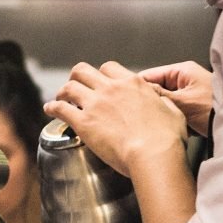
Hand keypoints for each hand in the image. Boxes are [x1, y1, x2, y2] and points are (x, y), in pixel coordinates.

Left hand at [46, 61, 187, 177]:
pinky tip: (49, 110)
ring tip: (59, 98)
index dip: (102, 75)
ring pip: (69, 86)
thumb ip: (162, 102)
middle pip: (84, 70)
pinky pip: (60, 108)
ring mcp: (95, 104)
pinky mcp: (84, 122)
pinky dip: (52, 107)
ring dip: (63, 91)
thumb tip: (161, 102)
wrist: (153, 154)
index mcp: (132, 84)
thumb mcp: (173, 111)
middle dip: (77, 77)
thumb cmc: (167, 138)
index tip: (101, 82)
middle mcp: (111, 89)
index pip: (110, 68)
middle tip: (76, 85)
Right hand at [140, 61, 214, 137]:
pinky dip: (174, 119)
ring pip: (166, 102)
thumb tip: (140, 91)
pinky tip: (172, 127)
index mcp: (182, 71)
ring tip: (158, 121)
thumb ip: (159, 95)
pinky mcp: (194, 107)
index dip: (138, 86)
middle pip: (158, 89)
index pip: (151, 74)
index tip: (126, 96)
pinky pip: (176, 111)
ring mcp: (190, 93)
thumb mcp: (182, 102)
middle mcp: (186, 79)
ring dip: (164, 112)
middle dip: (153, 103)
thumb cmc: (214, 108)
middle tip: (141, 114)